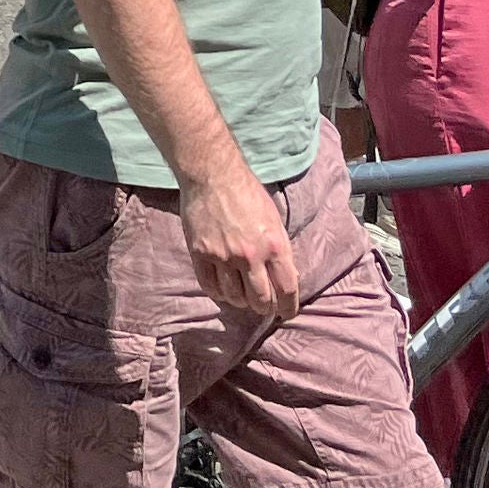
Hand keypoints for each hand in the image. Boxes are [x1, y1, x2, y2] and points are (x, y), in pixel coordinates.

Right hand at [177, 163, 300, 322]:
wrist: (213, 174)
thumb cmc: (247, 194)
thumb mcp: (275, 220)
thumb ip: (280, 250)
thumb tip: (286, 278)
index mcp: (274, 245)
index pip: (287, 289)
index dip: (288, 307)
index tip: (286, 313)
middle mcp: (249, 254)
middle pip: (260, 299)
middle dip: (264, 307)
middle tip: (263, 305)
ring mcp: (223, 255)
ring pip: (235, 297)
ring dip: (241, 301)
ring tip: (242, 295)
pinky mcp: (200, 253)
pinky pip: (210, 286)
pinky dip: (219, 293)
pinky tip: (224, 288)